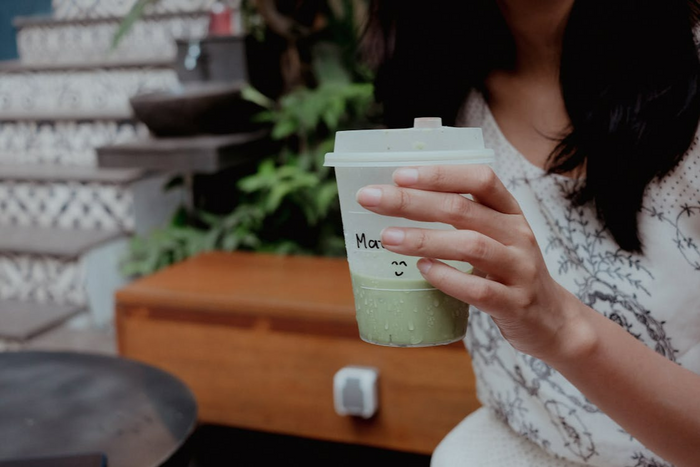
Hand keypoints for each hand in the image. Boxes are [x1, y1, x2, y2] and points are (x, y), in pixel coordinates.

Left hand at [355, 164, 591, 362]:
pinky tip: (422, 270)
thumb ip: (463, 220)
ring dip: (424, 239)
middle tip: (373, 199)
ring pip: (470, 246)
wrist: (552, 321)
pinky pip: (478, 288)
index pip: (480, 179)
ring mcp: (519, 269)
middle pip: (463, 209)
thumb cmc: (510, 272)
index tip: (399, 175)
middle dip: (412, 202)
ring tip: (388, 238)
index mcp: (510, 213)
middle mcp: (517, 235)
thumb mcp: (496, 237)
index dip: (440, 174)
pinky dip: (447, 277)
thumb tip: (400, 202)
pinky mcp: (514, 303)